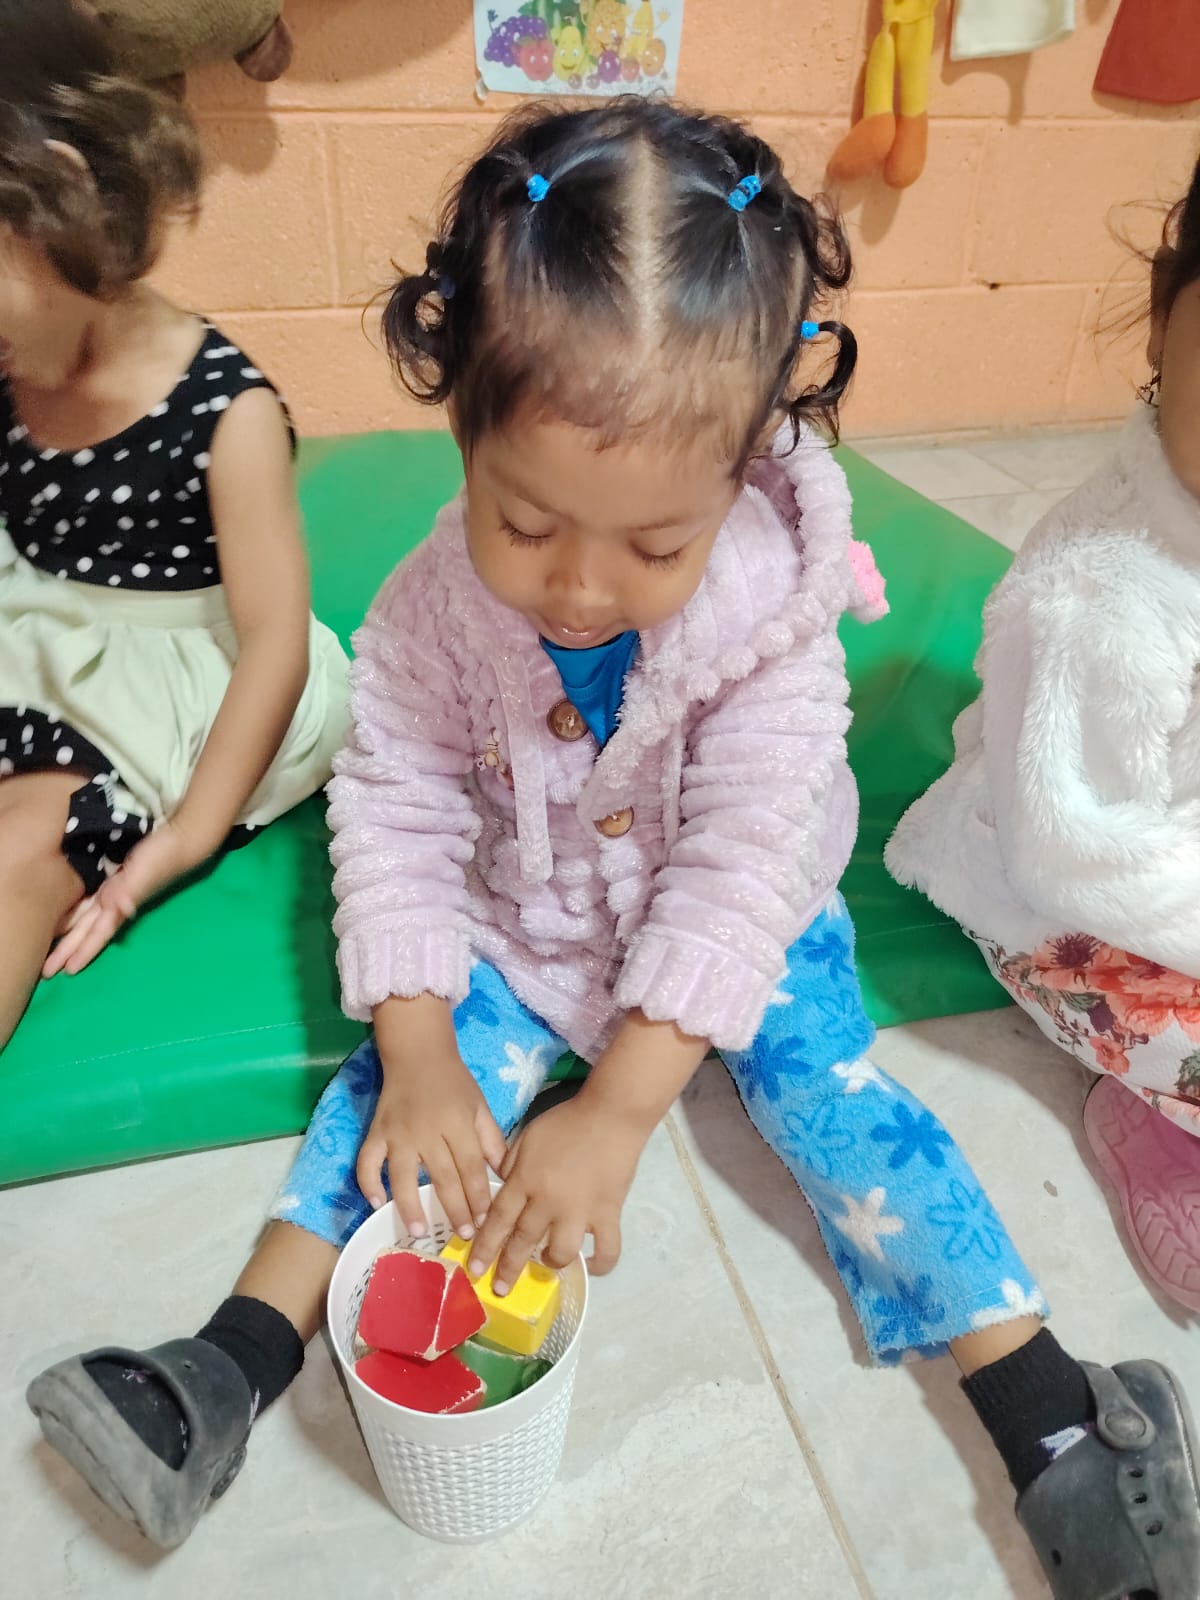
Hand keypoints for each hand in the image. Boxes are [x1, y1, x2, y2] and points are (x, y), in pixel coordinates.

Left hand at [42, 817, 208, 977]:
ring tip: (51, 946)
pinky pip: (87, 894)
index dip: (83, 950)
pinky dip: (74, 906)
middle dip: (69, 949)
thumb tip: (120, 909)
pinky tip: (65, 908)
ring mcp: (113, 886)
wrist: (181, 835)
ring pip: (85, 914)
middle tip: (48, 971)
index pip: (98, 932)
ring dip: (70, 932)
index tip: (67, 971)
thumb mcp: (146, 873)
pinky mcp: (112, 872)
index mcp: (119, 902)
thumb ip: (132, 890)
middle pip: (86, 928)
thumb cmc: (164, 855)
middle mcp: (114, 898)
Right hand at [356, 1049, 506, 1243]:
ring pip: (403, 1176)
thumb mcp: (480, 1106)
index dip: (479, 1196)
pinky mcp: (375, 1132)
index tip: (486, 1221)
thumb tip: (504, 1177)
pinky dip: (368, 1183)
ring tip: (419, 1231)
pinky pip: (367, 1162)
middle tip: (463, 1235)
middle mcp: (427, 1131)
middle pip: (443, 1177)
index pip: (471, 1167)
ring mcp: (397, 1133)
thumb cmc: (454, 1082)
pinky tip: (376, 1203)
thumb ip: (492, 1140)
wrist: (418, 1053)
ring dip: (410, 1206)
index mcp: (457, 1123)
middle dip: (455, 1209)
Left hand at [469, 1097, 645, 1293]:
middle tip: (497, 1289)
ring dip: (549, 1264)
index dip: (485, 1246)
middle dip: (507, 1268)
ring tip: (546, 1265)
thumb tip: (502, 1186)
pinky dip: (599, 1263)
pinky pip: (606, 1249)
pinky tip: (590, 1264)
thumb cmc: (566, 1122)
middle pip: (522, 1241)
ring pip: (560, 1252)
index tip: (474, 1267)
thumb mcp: (527, 1136)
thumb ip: (511, 1163)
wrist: (610, 1114)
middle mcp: (548, 1202)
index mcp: (526, 1180)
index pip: (499, 1220)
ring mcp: (579, 1211)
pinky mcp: (608, 1214)